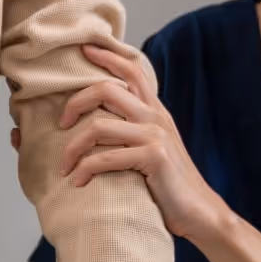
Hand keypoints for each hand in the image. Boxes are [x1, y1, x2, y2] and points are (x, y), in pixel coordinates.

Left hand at [59, 46, 232, 241]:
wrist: (199, 213)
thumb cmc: (169, 186)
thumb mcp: (153, 150)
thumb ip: (133, 133)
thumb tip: (98, 127)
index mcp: (155, 112)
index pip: (132, 71)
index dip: (107, 56)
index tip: (84, 48)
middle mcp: (155, 117)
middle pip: (107, 89)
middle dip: (75, 103)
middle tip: (61, 124)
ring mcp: (155, 136)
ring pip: (98, 126)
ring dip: (72, 148)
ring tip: (64, 167)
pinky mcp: (154, 157)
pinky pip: (106, 158)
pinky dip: (86, 170)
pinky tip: (79, 182)